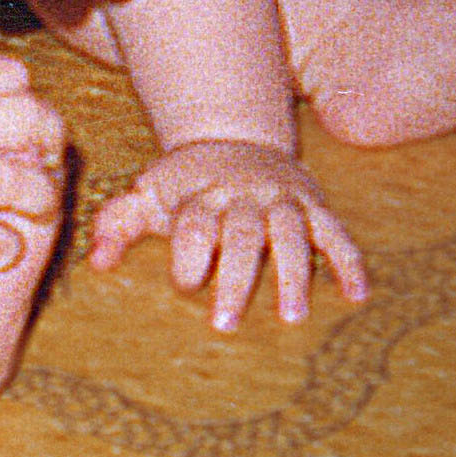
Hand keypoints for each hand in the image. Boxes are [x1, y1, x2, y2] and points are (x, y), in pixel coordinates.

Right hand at [0, 54, 65, 267]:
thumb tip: (3, 80)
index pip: (10, 74)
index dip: (24, 90)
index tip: (19, 110)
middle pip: (29, 118)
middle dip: (51, 134)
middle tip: (45, 153)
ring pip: (21, 183)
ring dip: (42, 194)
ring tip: (37, 201)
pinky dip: (5, 247)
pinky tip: (2, 243)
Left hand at [87, 139, 366, 329]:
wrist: (232, 133)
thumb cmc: (183, 182)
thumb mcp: (147, 193)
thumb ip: (117, 223)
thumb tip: (97, 262)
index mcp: (200, 193)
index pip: (195, 222)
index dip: (190, 251)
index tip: (185, 283)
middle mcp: (243, 194)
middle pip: (241, 233)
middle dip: (235, 277)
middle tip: (225, 323)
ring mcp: (281, 197)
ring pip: (290, 232)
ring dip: (293, 273)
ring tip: (292, 317)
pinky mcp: (312, 202)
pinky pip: (334, 230)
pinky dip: (348, 259)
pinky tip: (357, 294)